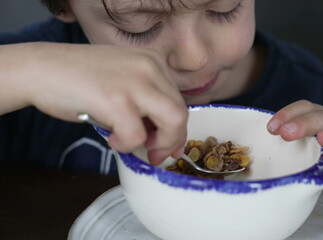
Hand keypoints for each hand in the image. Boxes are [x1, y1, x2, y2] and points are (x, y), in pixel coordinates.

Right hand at [0, 42, 186, 164]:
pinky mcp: (116, 101)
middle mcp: (150, 67)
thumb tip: (163, 135)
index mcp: (153, 61)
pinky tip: (112, 138)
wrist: (41, 68)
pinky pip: (137, 135)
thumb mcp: (123, 79)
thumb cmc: (79, 78)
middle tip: (155, 154)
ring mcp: (134, 83)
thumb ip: (145, 100)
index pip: (179, 100)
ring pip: (173, 121)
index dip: (177, 129)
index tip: (170, 146)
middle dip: (172, 141)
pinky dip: (127, 144)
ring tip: (137, 146)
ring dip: (161, 143)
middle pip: (180, 112)